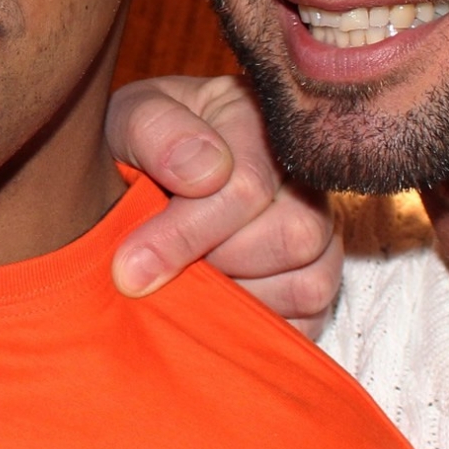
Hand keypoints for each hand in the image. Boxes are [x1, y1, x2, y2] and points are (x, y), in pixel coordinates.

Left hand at [106, 74, 341, 326]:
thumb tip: (202, 173)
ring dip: (239, 299)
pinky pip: (310, 321)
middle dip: (216, 265)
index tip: (129, 266)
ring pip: (311, 283)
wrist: (138, 176)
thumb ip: (154, 130)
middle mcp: (304, 176)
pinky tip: (213, 311)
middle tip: (161, 273)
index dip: (183, 236)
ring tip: (190, 283)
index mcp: (258, 122)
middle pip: (294, 237)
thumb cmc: (139, 146)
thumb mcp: (127, 119)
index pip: (246, 189)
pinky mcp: (317, 280)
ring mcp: (321, 230)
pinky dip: (258, 329)